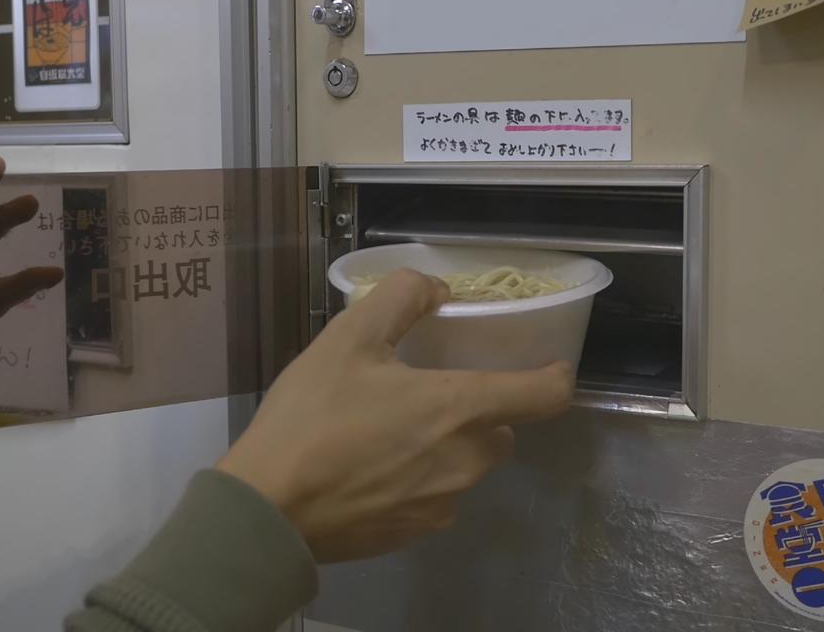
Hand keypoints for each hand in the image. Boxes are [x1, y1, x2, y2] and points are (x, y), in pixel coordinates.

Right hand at [217, 270, 574, 562]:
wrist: (268, 509)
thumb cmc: (312, 417)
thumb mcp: (347, 338)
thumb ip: (401, 299)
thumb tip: (438, 290)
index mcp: (461, 409)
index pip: (546, 395)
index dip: (555, 375)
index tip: (546, 364)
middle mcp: (467, 461)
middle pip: (500, 429)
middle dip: (475, 409)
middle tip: (424, 392)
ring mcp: (443, 504)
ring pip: (465, 464)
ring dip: (444, 445)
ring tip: (384, 431)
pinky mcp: (415, 533)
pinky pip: (435, 496)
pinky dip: (416, 478)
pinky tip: (369, 468)